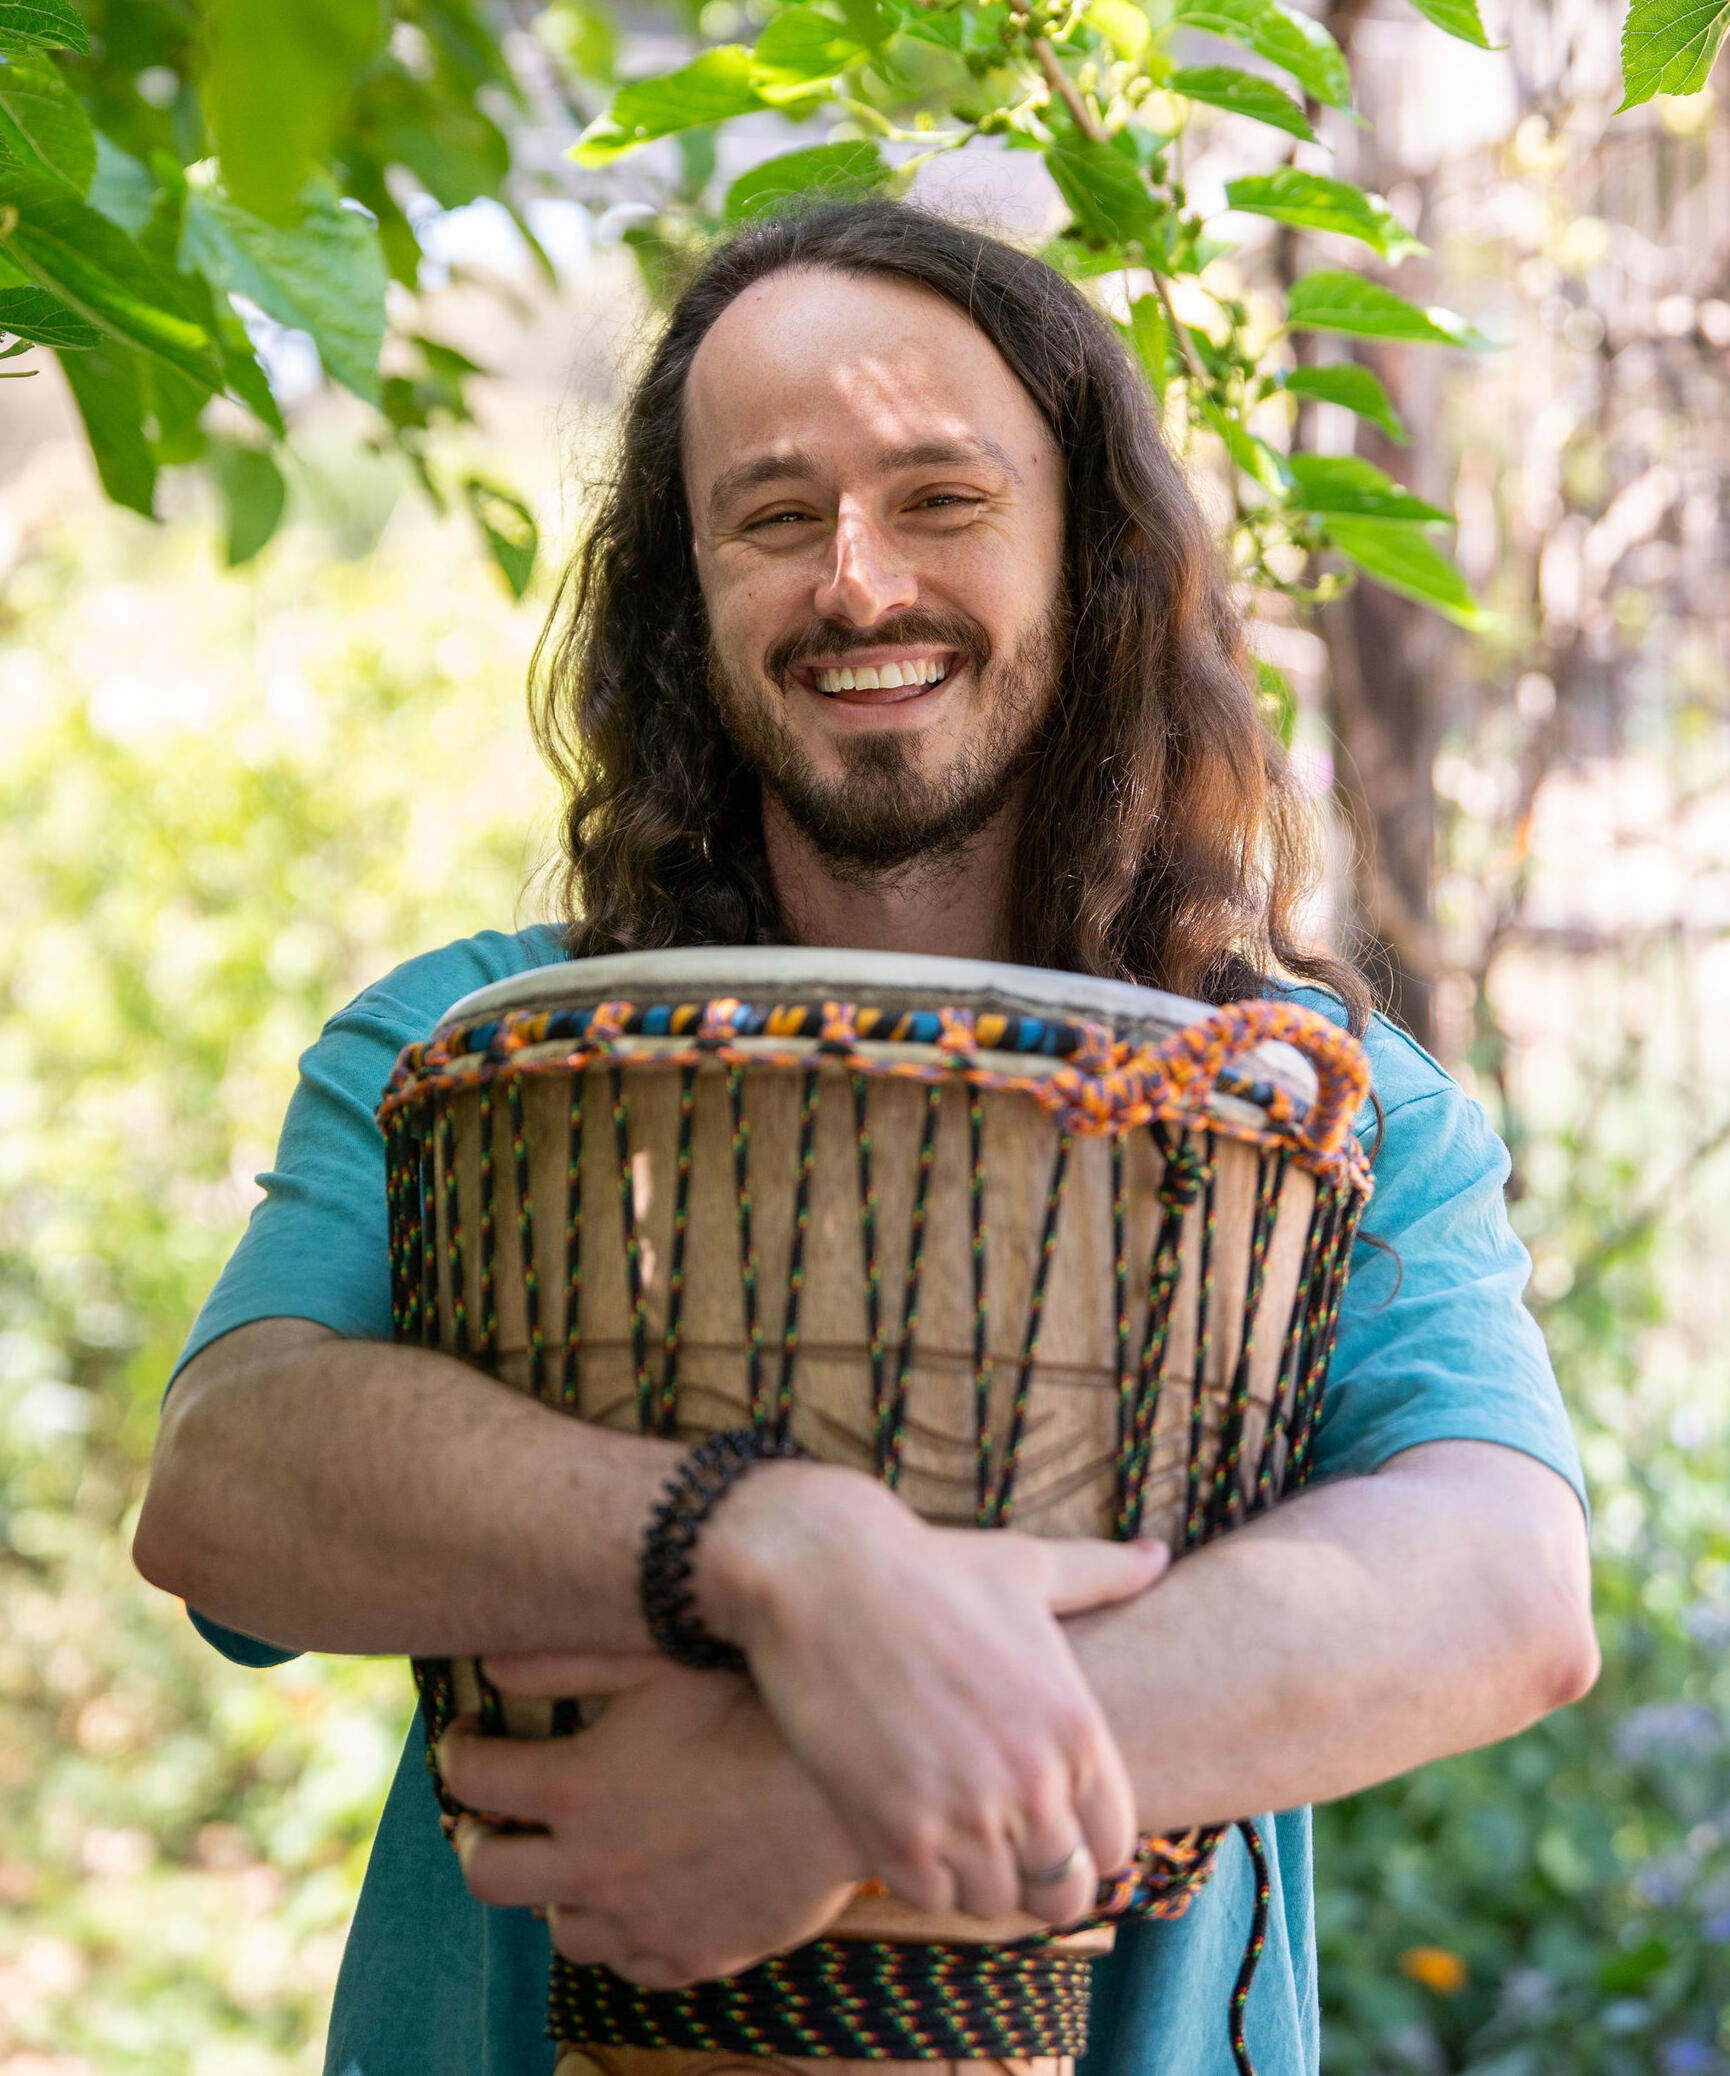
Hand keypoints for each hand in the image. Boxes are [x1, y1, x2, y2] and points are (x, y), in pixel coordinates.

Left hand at [440, 1652, 864, 1987]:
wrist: (849, 1786)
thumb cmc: (758, 1707)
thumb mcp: (659, 1660)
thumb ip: (567, 1657)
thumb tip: (490, 1659)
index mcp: (577, 1788)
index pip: (470, 1778)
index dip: (458, 1749)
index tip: (470, 1736)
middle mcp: (594, 1866)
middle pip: (487, 1874)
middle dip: (480, 1836)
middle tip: (501, 1811)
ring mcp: (642, 1921)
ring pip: (558, 1927)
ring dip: (554, 1888)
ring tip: (579, 1850)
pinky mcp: (693, 1955)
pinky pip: (628, 1963)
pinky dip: (620, 1931)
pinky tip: (641, 1891)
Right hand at [694, 1462, 1169, 1926]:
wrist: (824, 1572)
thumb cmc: (929, 1565)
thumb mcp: (1028, 1565)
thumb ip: (1102, 1573)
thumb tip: (1156, 1553)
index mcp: (1076, 1726)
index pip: (1113, 1846)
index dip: (1084, 1845)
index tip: (1049, 1826)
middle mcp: (1033, 1781)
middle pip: (1064, 1892)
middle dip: (1037, 1876)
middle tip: (999, 1843)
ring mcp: (966, 1813)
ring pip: (997, 1903)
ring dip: (976, 1878)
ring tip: (951, 1833)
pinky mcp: (897, 1832)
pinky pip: (931, 1898)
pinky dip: (922, 1876)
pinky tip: (907, 1830)